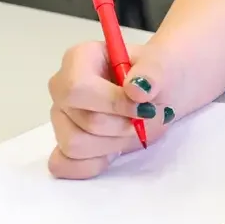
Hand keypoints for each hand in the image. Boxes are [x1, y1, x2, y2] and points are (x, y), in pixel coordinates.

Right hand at [46, 41, 178, 178]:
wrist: (160, 94)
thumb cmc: (156, 75)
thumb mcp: (164, 64)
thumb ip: (153, 71)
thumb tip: (136, 89)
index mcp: (79, 58)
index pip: (78, 87)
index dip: (112, 103)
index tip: (143, 107)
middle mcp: (62, 88)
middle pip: (84, 121)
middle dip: (122, 126)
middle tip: (146, 117)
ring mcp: (60, 118)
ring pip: (76, 146)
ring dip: (115, 143)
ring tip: (134, 129)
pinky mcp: (62, 145)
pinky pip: (65, 165)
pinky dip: (94, 163)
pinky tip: (115, 149)